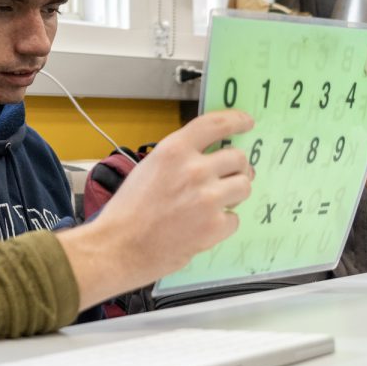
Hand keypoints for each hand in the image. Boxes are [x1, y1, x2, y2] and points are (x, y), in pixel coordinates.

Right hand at [57, 109, 254, 308]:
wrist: (119, 245)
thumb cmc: (128, 209)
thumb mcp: (149, 168)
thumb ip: (179, 159)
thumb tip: (210, 158)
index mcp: (174, 150)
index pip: (217, 124)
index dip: (237, 120)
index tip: (247, 123)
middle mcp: (195, 169)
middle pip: (238, 158)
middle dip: (237, 167)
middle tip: (229, 177)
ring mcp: (208, 198)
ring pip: (244, 186)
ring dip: (234, 193)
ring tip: (216, 202)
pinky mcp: (215, 226)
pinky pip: (235, 219)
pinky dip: (223, 223)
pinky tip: (204, 226)